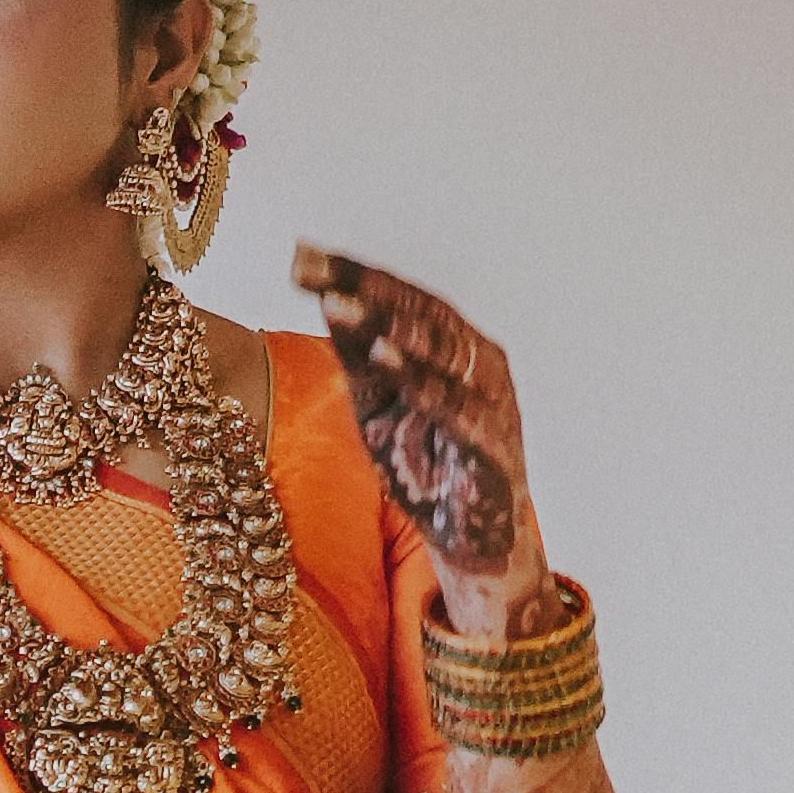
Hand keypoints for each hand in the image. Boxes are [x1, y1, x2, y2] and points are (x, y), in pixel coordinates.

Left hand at [293, 244, 549, 634]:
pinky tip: (387, 360)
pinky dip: (423, 383)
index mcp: (450, 345)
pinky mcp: (493, 444)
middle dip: (367, 289)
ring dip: (392, 327)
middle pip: (423, 312)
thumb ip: (359, 356)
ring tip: (345, 305)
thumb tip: (327, 297)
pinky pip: (458, 408)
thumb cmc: (425, 462)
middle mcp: (476, 361)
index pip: (401, 297)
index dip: (353, 274)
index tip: (300, 255)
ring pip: (444, 353)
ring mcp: (491, 400)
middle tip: (316, 271)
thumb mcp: (377, 404)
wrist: (470, 537)